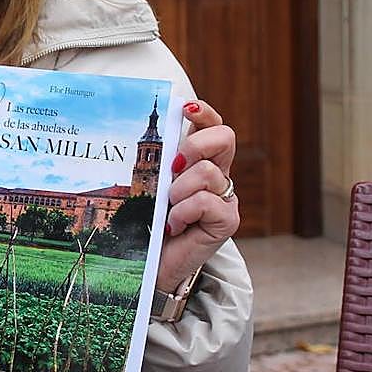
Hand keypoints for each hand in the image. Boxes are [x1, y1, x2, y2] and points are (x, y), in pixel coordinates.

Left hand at [157, 99, 239, 289]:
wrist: (152, 264)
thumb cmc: (149, 221)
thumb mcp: (150, 184)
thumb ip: (156, 161)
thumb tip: (145, 134)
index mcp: (201, 160)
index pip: (213, 126)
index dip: (203, 113)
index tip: (184, 107)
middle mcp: (218, 174)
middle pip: (225, 137)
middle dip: (195, 145)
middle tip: (173, 167)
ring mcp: (225, 197)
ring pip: (207, 172)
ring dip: (179, 190)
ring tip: (168, 208)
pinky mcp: (227, 220)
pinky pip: (206, 202)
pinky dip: (183, 212)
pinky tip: (174, 226)